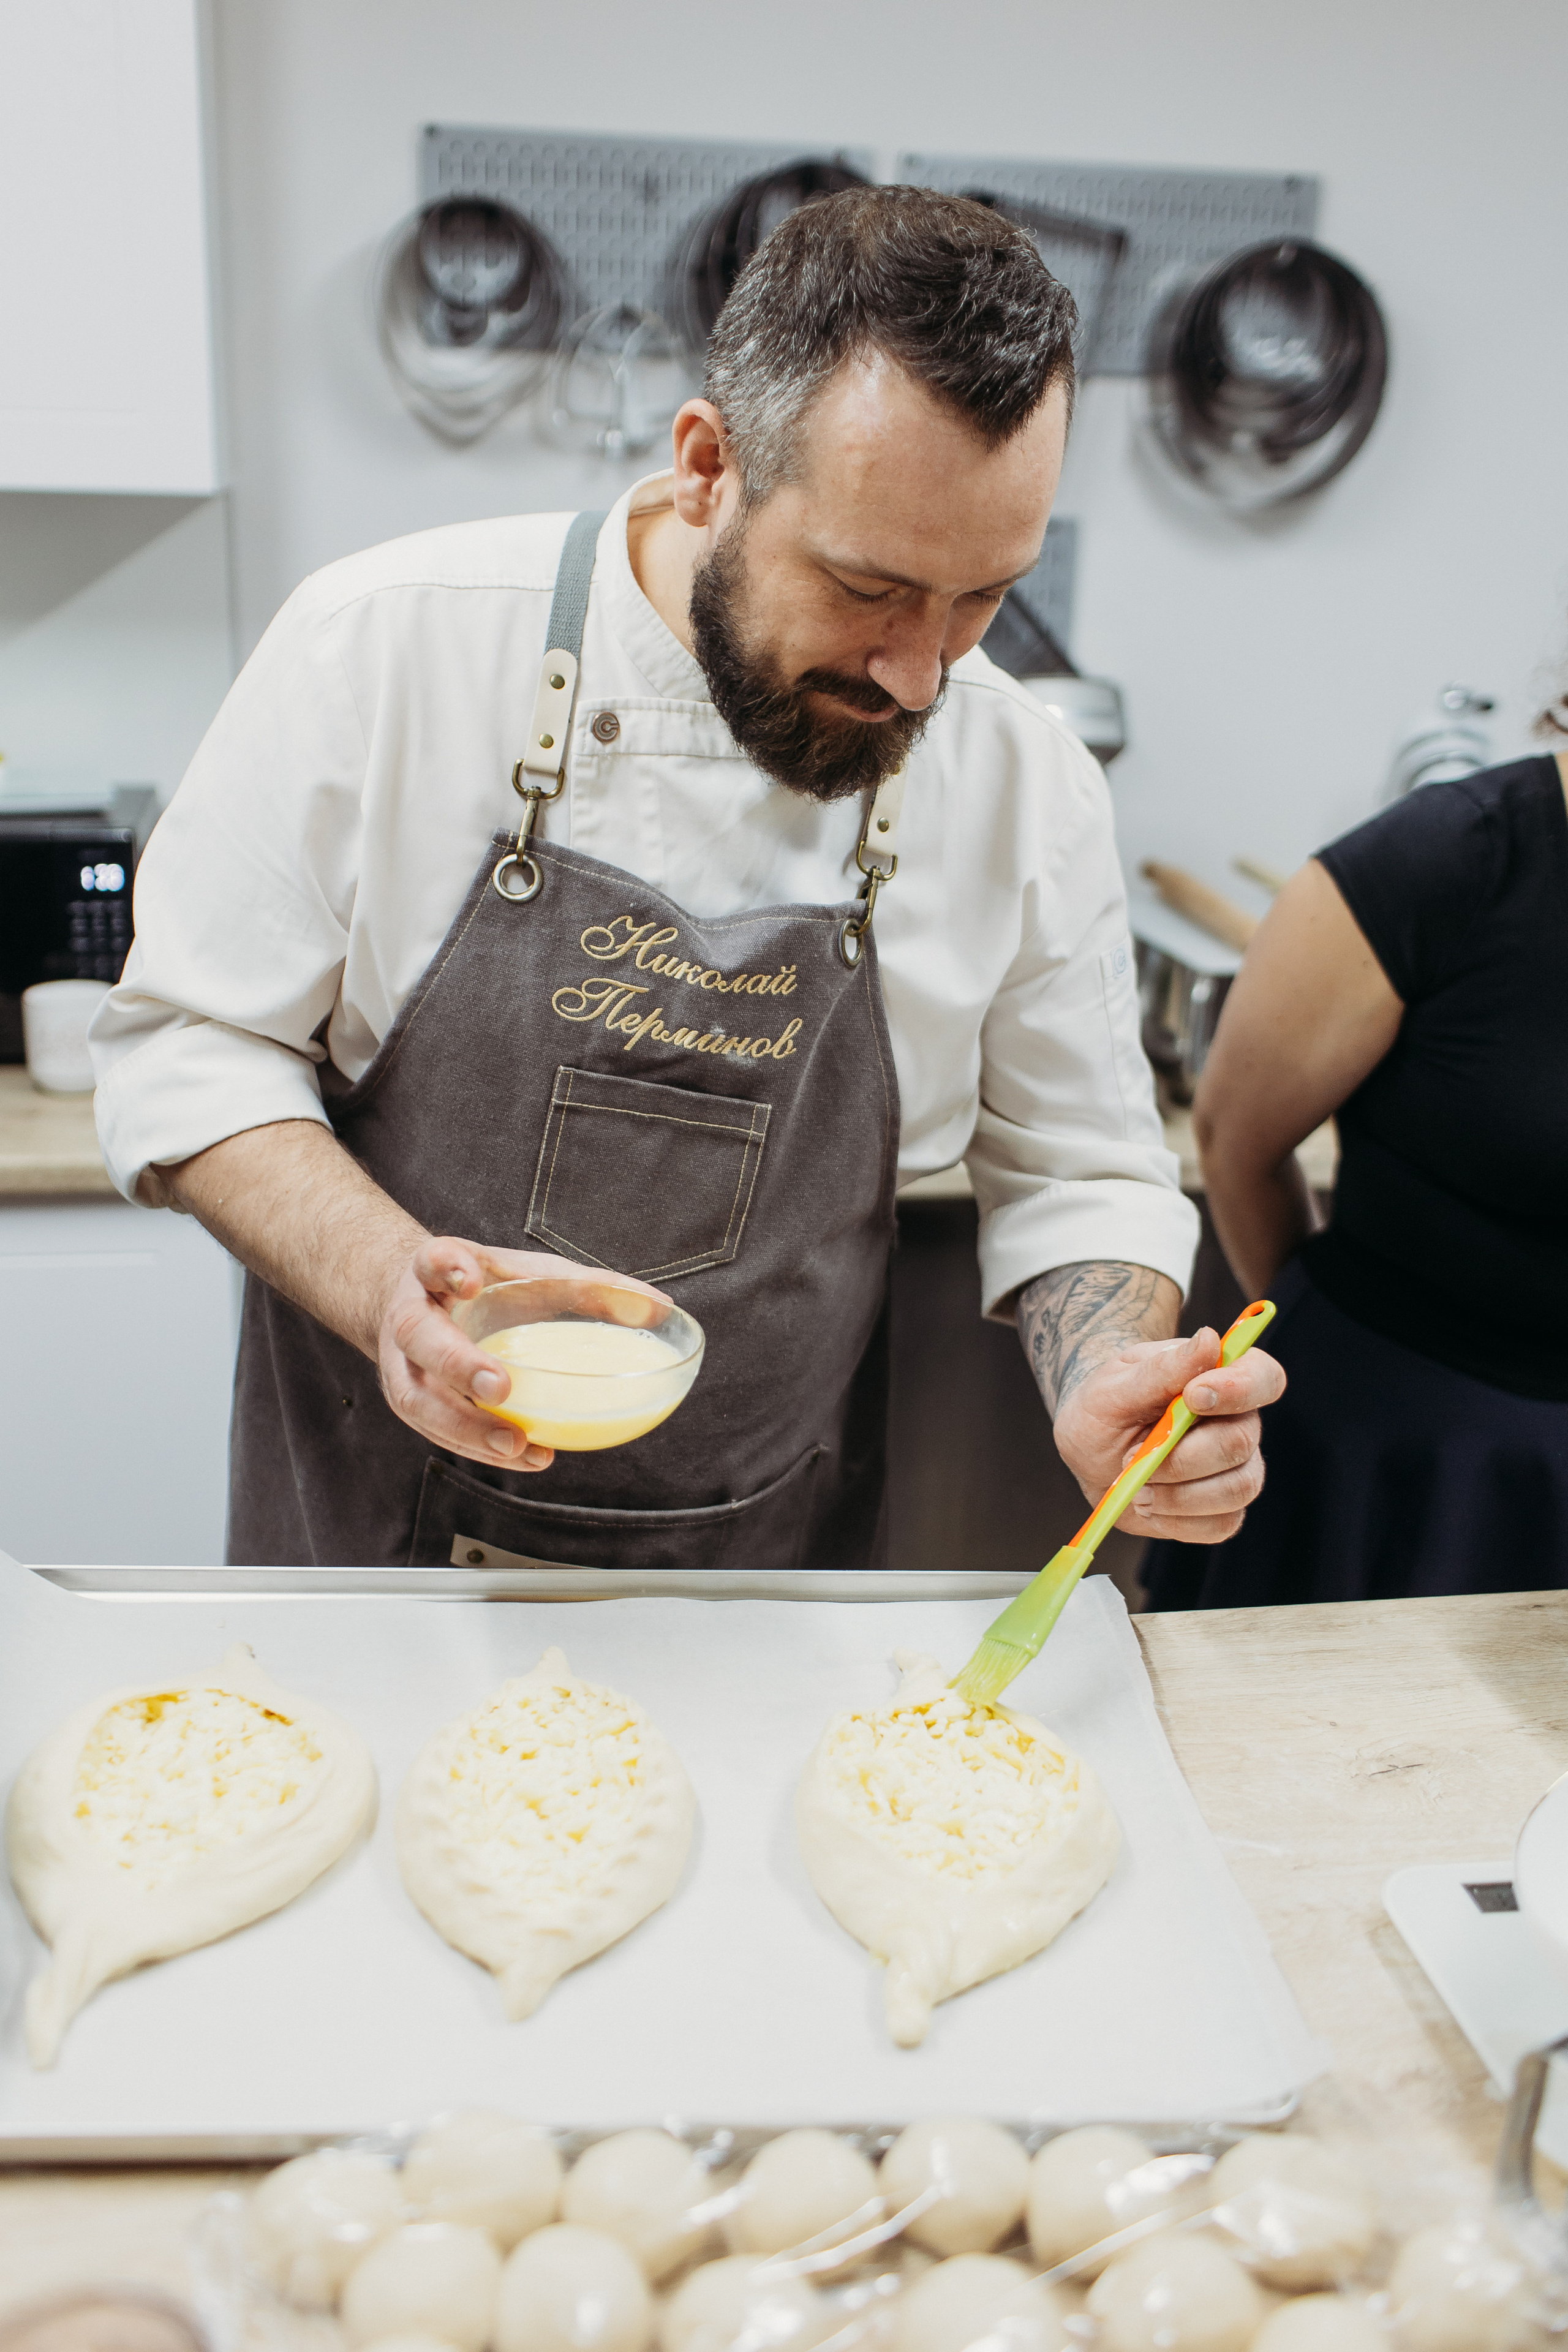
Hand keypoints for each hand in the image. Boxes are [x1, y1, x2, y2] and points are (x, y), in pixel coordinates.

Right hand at [376, 1238, 671, 1471]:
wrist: (416, 1304)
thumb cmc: (485, 1288)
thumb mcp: (529, 1273)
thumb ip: (588, 1287)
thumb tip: (659, 1305)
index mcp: (435, 1271)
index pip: (433, 1259)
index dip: (448, 1268)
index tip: (471, 1281)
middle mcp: (410, 1315)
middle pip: (419, 1337)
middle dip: (457, 1364)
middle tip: (500, 1386)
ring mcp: (403, 1364)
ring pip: (418, 1398)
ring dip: (466, 1427)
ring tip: (515, 1444)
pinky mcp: (412, 1402)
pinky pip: (436, 1430)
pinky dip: (476, 1447)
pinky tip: (520, 1454)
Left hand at [1051, 1327, 1285, 1543]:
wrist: (1091, 1448)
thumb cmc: (1106, 1406)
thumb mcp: (1117, 1384)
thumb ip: (1163, 1368)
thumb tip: (1210, 1340)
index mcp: (1223, 1377)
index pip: (1263, 1377)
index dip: (1238, 1389)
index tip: (1193, 1396)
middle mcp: (1240, 1423)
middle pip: (1240, 1443)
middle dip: (1180, 1458)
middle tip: (1132, 1458)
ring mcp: (1237, 1469)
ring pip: (1236, 1489)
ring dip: (1176, 1495)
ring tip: (1136, 1487)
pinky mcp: (1223, 1509)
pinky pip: (1221, 1524)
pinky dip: (1177, 1521)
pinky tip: (1149, 1506)